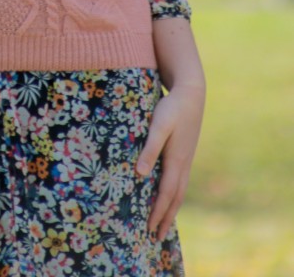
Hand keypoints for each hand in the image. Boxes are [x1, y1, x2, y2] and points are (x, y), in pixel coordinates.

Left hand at [136, 83, 204, 240]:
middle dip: (165, 217)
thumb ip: (149, 149)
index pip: (165, 194)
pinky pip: (180, 180)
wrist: (191, 93)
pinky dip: (174, 194)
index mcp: (176, 161)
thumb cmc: (172, 108)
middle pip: (175, 198)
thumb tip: (139, 174)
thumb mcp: (158, 126)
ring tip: (163, 222)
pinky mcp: (185, 152)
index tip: (149, 229)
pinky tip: (168, 194)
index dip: (157, 212)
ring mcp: (186, 159)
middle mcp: (183, 164)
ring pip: (179, 190)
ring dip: (171, 208)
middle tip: (156, 236)